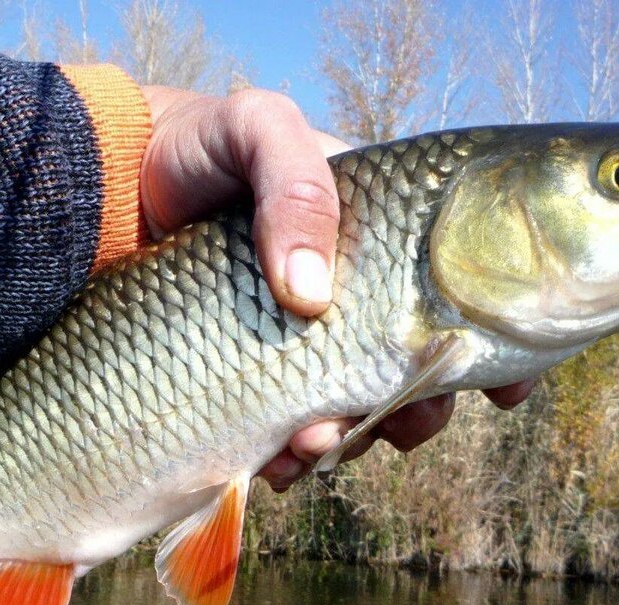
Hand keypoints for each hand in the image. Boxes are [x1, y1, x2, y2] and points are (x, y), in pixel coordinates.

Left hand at [138, 85, 538, 491]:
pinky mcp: (257, 381)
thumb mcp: (254, 129)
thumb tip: (312, 293)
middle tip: (387, 425)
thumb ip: (294, 183)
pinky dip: (296, 458)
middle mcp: (356, 298)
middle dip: (416, 413)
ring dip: (352, 441)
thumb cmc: (196, 146)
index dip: (502, 344)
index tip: (508, 386)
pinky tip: (274, 460)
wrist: (111, 193)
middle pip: (423, 371)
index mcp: (382, 238)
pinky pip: (296, 437)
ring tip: (309, 442)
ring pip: (364, 415)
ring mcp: (306, 345)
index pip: (469, 295)